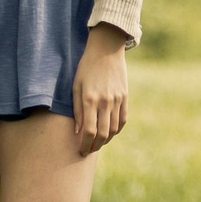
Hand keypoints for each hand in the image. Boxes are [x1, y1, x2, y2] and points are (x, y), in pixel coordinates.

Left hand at [74, 24, 129, 156]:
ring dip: (106, 140)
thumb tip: (77, 132)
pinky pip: (122, 120)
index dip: (85, 144)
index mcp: (90, 99)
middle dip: (95, 146)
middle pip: (103, 134)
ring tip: (97, 143)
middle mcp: (105, 102)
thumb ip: (76, 110)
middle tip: (88, 151)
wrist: (106, 50)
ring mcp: (117, 100)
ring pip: (114, 129)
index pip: (89, 131)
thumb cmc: (86, 67)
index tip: (81, 151)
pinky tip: (109, 133)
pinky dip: (116, 130)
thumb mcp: (76, 86)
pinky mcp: (125, 98)